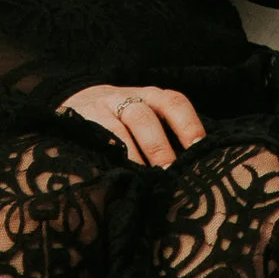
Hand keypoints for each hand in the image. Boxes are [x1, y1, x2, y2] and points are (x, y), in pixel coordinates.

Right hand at [57, 81, 205, 169]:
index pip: (173, 103)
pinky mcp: (80, 124)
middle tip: (168, 173)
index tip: (199, 148)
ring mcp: (100, 110)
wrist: (78, 103)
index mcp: (151, 97)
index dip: (188, 124)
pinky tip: (114, 175)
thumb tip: (199, 169)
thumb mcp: (148, 118)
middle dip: (157, 146)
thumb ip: (169, 137)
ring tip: (141, 180)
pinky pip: (93, 139)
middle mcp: (126, 99)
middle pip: (143, 117)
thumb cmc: (126, 121)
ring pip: (116, 129)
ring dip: (131, 155)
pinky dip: (105, 157)